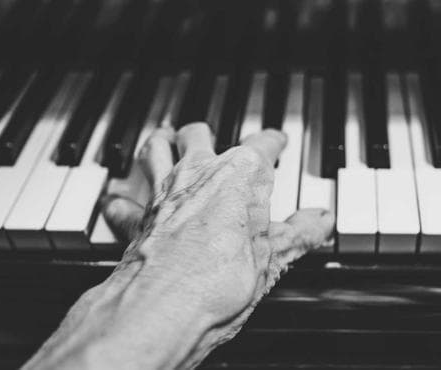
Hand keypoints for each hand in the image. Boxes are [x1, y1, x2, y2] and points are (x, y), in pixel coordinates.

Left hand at [25, 123, 332, 369]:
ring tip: (163, 139)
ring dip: (159, 144)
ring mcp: (163, 193)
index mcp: (241, 174)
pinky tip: (120, 201)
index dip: (273, 142)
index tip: (277, 141)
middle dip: (205, 133)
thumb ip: (299, 233)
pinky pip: (124, 201)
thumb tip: (320, 221)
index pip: (262, 145)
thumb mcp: (274, 258)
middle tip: (211, 136)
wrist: (165, 307)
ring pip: (155, 149)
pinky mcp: (136, 219)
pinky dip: (123, 200)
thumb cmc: (218, 280)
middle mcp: (199, 173)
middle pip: (198, 135)